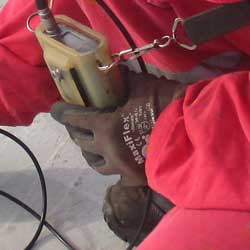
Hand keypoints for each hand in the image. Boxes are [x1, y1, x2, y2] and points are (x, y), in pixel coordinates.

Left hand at [50, 73, 184, 184]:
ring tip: (92, 146)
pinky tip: (116, 162)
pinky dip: (114, 169)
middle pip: (82, 144)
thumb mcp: (143, 86)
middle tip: (75, 125)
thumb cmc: (168, 105)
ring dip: (91, 153)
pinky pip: (118, 177)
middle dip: (76, 132)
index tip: (55, 110)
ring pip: (96, 164)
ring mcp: (122, 168)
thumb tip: (115, 70)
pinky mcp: (136, 179)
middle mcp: (109, 151)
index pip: (76, 120)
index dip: (63, 113)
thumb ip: (125, 81)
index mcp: (107, 127)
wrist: (194, 132)